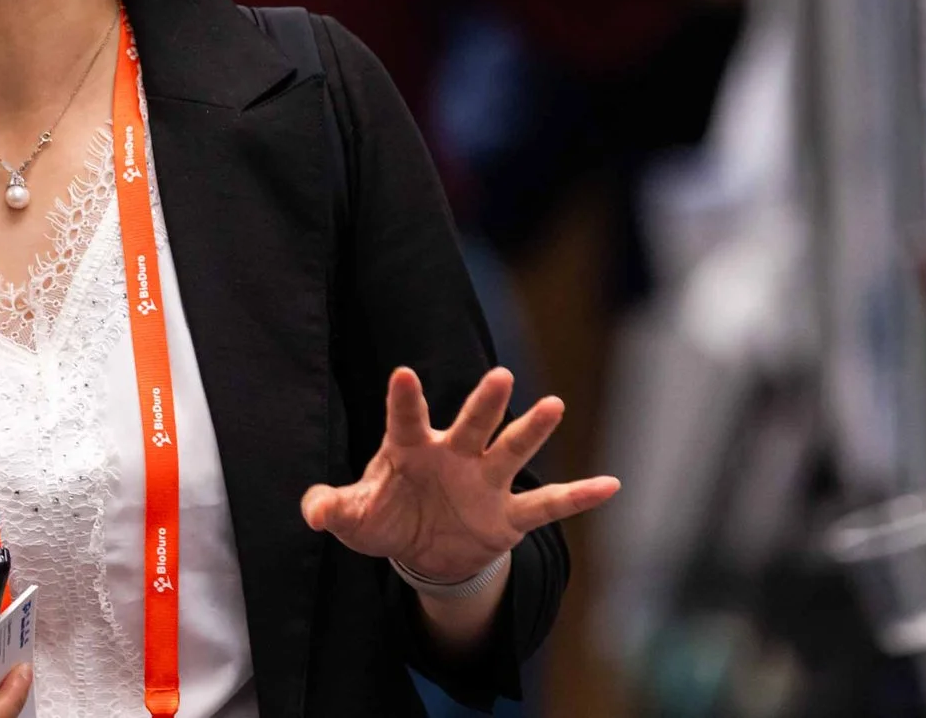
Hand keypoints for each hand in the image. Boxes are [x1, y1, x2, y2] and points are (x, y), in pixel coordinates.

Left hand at [301, 367, 619, 583]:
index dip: (404, 399)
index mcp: (411, 449)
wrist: (423, 551)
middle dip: (484, 404)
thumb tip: (314, 511)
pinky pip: (547, 505)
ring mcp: (485, 483)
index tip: (403, 374)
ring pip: (511, 451)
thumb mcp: (355, 518)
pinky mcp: (509, 516)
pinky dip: (578, 497)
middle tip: (501, 376)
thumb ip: (333, 508)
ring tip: (555, 405)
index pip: (406, 419)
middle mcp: (454, 456)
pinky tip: (610, 485)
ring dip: (530, 431)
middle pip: (471, 425)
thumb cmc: (385, 517)